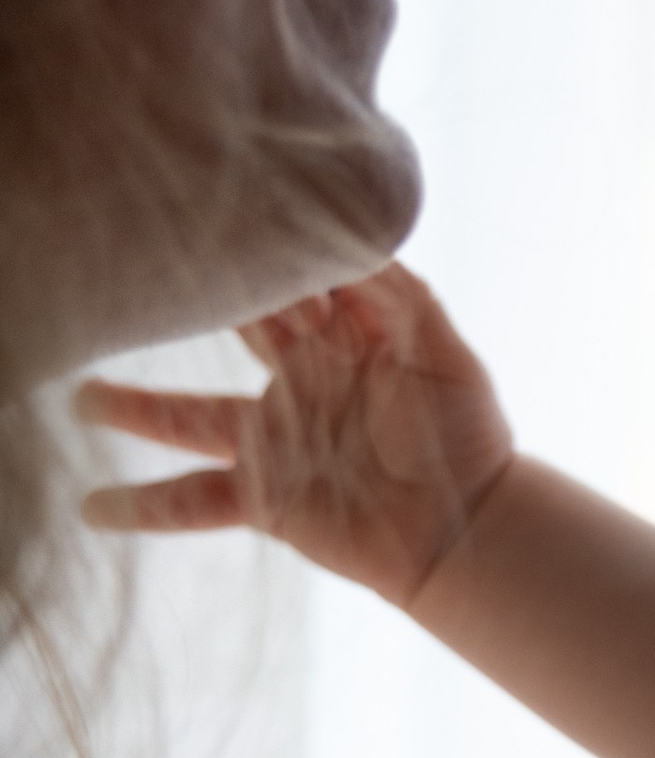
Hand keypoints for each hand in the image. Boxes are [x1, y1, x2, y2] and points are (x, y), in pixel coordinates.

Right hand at [76, 261, 513, 607]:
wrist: (473, 529)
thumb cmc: (470, 435)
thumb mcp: (443, 350)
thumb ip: (399, 295)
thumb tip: (344, 244)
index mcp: (343, 337)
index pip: (287, 287)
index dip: (254, 262)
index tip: (209, 228)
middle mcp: (299, 381)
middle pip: (228, 337)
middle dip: (184, 306)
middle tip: (128, 281)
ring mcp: (276, 439)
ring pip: (189, 416)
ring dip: (134, 408)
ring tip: (78, 396)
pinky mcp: (266, 498)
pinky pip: (193, 501)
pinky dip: (142, 507)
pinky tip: (93, 506)